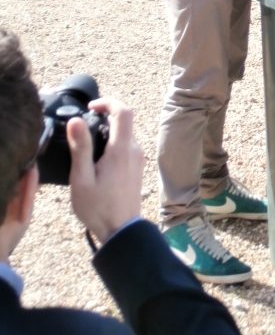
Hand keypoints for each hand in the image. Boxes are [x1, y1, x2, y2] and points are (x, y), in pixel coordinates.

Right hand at [67, 99, 143, 244]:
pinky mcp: (137, 167)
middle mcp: (134, 150)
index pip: (123, 111)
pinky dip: (112, 143)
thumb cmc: (98, 208)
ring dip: (108, 131)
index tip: (90, 107)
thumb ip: (80, 147)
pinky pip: (126, 146)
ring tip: (86, 146)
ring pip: (125, 134)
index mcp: (121, 149)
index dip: (108, 102)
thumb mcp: (82, 178)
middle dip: (105, 116)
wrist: (122, 231)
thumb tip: (75, 120)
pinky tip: (96, 160)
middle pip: (125, 121)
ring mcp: (138, 159)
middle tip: (83, 127)